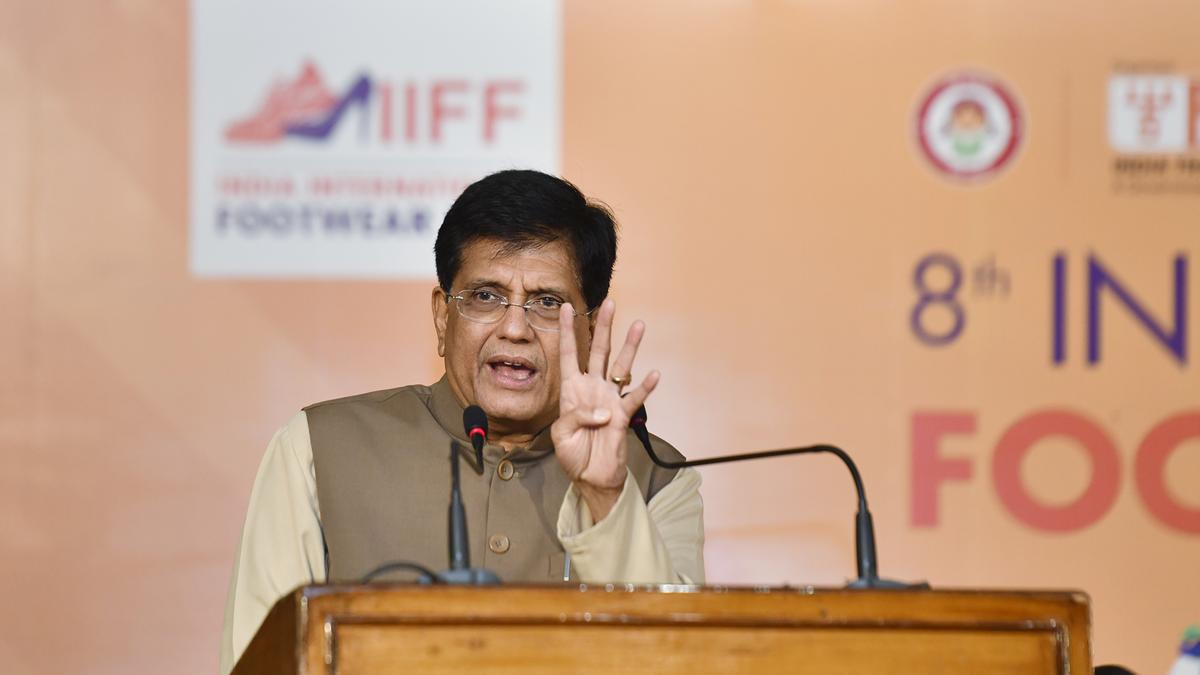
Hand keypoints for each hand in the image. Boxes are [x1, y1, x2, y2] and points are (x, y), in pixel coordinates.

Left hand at [551, 298, 659, 521]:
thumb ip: (575, 417)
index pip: (569, 354)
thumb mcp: (561, 435)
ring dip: (630, 347)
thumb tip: (602, 411)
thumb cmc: (573, 454)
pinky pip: (635, 398)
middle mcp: (592, 388)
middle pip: (599, 351)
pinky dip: (645, 387)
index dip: (568, 332)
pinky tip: (653, 374)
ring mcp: (610, 399)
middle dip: (603, 327)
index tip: (566, 308)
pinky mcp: (623, 416)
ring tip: (639, 325)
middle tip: (609, 303)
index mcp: (572, 390)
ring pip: (621, 366)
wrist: (590, 477)